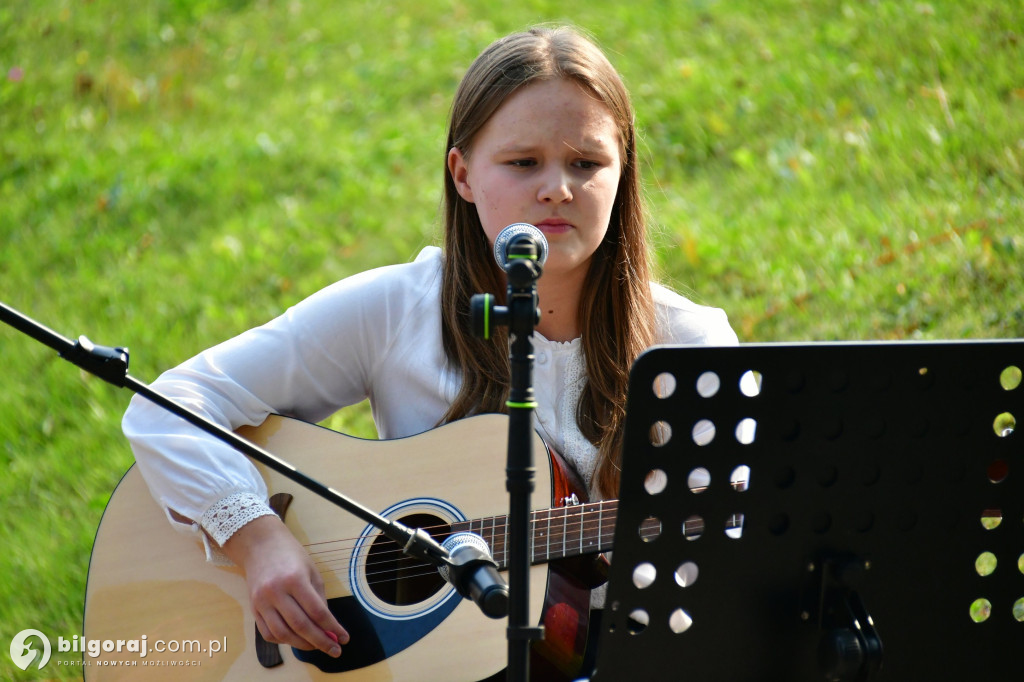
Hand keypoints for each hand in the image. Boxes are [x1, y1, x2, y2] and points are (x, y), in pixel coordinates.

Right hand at [220, 515, 349, 657]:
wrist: (260, 545)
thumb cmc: (291, 556)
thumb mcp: (312, 571)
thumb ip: (319, 598)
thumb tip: (327, 626)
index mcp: (295, 579)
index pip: (316, 611)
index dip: (332, 628)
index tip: (344, 638)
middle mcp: (276, 592)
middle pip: (300, 625)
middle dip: (320, 641)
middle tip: (335, 650)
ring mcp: (261, 602)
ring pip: (282, 633)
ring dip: (302, 644)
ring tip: (317, 646)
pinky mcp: (253, 608)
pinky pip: (268, 633)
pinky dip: (284, 641)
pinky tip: (297, 639)